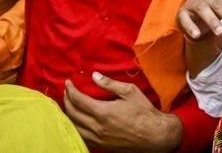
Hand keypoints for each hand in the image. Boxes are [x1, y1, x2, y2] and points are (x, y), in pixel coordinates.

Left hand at [63, 72, 182, 151]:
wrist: (155, 136)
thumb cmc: (144, 112)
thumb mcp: (129, 92)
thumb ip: (110, 84)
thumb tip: (94, 76)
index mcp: (103, 112)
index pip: (78, 100)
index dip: (71, 90)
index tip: (68, 83)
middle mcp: (97, 127)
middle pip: (72, 114)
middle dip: (67, 100)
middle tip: (67, 92)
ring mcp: (98, 138)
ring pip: (74, 127)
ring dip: (68, 115)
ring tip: (68, 105)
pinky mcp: (102, 146)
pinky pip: (82, 137)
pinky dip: (76, 127)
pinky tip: (77, 121)